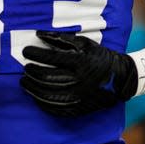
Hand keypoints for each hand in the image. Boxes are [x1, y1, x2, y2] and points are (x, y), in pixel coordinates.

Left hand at [20, 31, 136, 116]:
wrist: (120, 79)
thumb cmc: (99, 57)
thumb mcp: (84, 43)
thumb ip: (61, 39)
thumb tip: (39, 34)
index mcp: (80, 62)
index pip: (51, 58)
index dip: (35, 54)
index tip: (25, 51)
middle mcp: (79, 81)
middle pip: (47, 78)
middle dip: (31, 72)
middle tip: (25, 67)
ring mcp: (78, 97)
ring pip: (47, 95)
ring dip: (32, 88)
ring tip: (24, 81)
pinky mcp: (78, 109)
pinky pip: (55, 108)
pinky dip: (41, 102)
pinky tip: (35, 95)